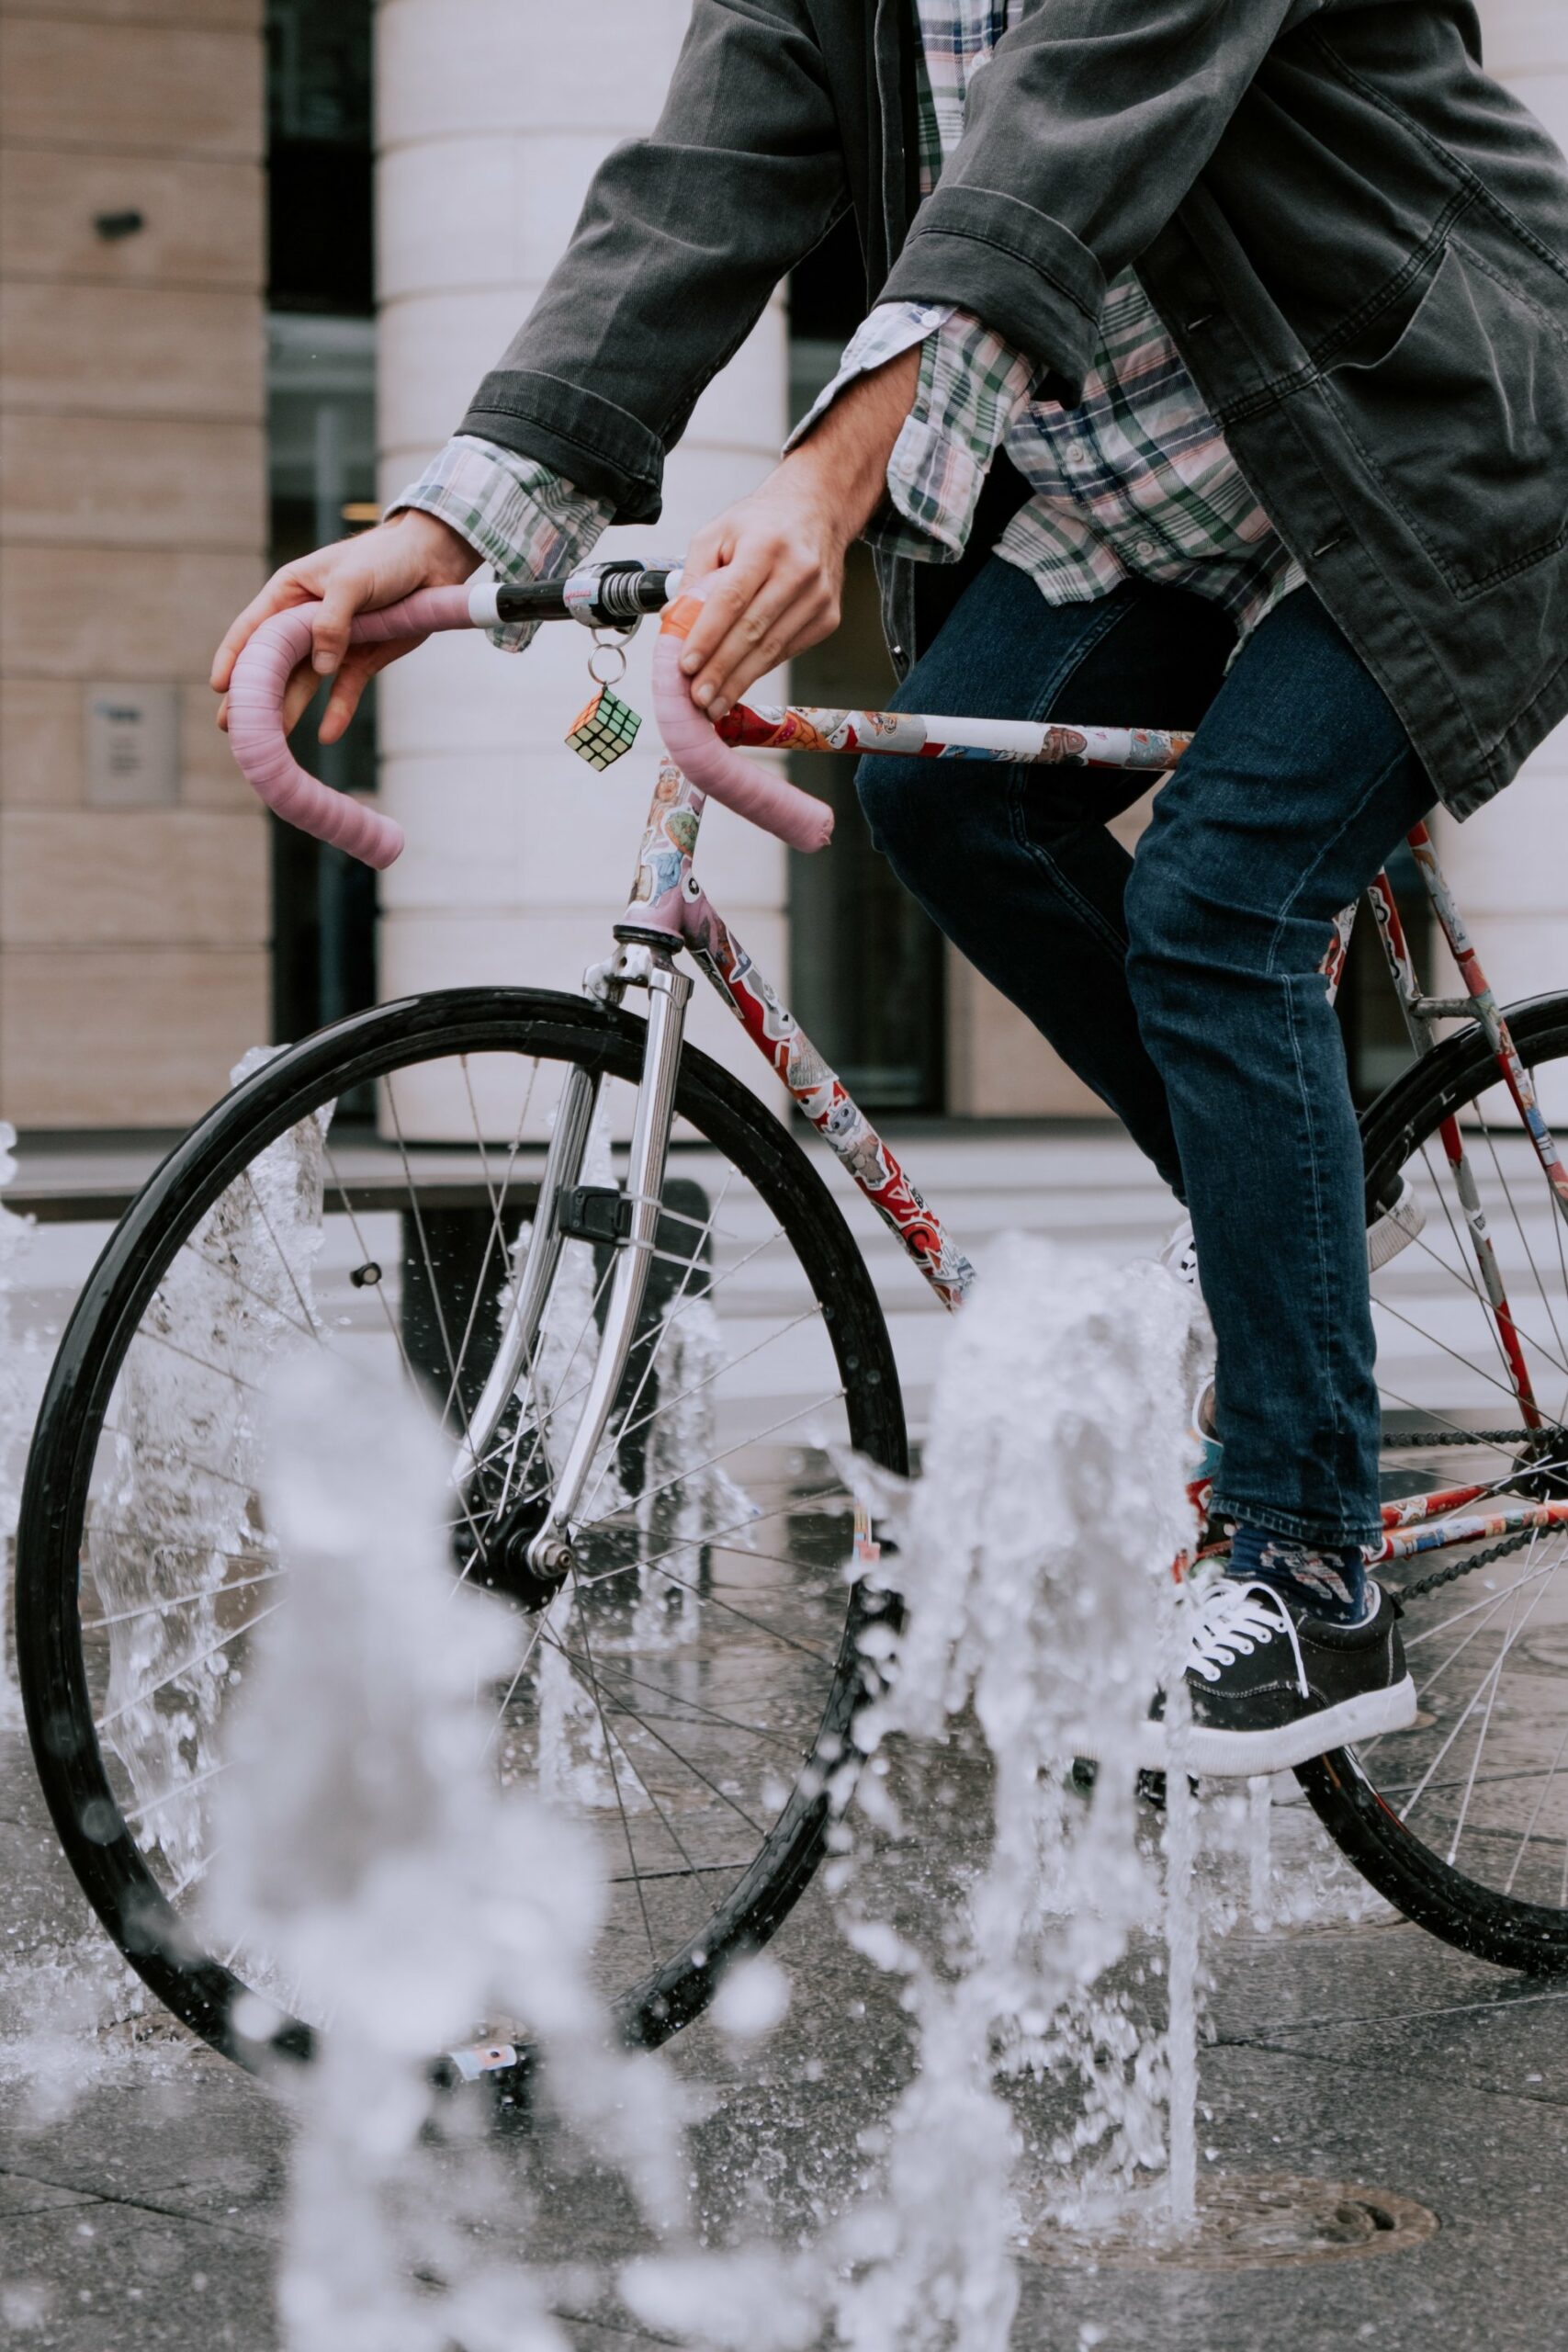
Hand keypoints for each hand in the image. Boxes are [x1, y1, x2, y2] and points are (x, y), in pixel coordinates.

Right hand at [210, 508, 478, 742]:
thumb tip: (320, 667)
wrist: (432, 562)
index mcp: (290, 594)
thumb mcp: (352, 581)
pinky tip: (328, 735)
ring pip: (304, 683)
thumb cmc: (385, 557)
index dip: (234, 658)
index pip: (252, 629)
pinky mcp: (362, 659)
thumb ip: (332, 622)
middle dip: (254, 695)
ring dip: (288, 710)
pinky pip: (344, 691)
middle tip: (233, 728)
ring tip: (271, 742)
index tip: (220, 687)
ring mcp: (333, 644)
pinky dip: (337, 712)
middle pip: (273, 664)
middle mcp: (305, 621)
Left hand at [679, 345, 919, 720]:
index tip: (687, 666)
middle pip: (752, 631)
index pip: (731, 599)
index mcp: (766, 544)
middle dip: (721, 670)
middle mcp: (798, 570)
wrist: (817, 511)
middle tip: (696, 698)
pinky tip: (738, 685)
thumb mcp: (717, 533)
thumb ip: (693, 576)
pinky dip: (760, 671)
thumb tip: (672, 623)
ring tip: (712, 703)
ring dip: (739, 681)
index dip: (707, 636)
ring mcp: (818, 597)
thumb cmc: (763, 523)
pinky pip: (788, 652)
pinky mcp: (828, 617)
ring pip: (772, 649)